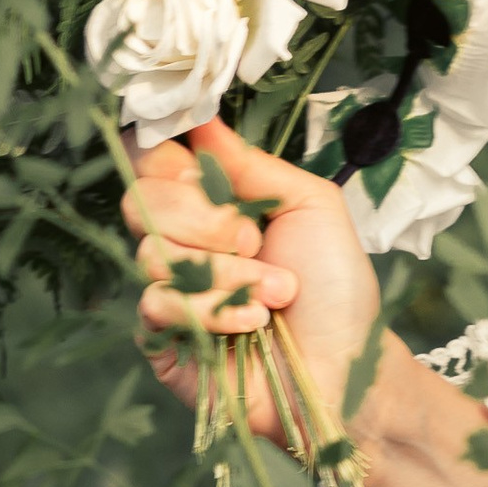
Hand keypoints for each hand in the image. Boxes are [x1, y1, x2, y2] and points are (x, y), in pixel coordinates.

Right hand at [125, 117, 385, 449]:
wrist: (348, 367)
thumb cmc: (336, 286)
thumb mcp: (311, 205)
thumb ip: (252, 165)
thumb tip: (201, 119)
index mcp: (213, 204)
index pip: (155, 164)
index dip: (170, 163)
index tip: (204, 175)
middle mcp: (182, 243)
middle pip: (139, 201)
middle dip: (206, 219)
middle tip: (256, 241)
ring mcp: (168, 292)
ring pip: (151, 254)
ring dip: (228, 273)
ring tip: (277, 293)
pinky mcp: (161, 341)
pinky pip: (156, 305)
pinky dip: (212, 310)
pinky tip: (252, 323)